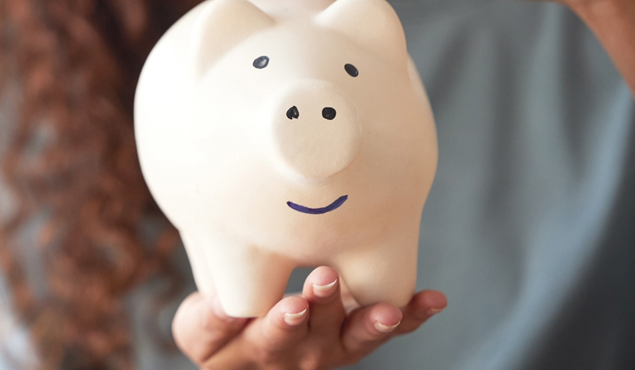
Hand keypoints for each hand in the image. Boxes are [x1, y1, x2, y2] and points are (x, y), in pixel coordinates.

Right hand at [173, 266, 446, 369]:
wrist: (243, 352)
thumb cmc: (218, 331)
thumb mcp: (199, 329)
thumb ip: (210, 320)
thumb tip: (225, 303)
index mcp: (261, 349)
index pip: (272, 338)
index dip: (283, 323)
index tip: (292, 305)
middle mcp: (302, 355)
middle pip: (317, 335)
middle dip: (325, 306)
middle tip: (326, 278)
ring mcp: (335, 348)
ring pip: (357, 337)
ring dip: (374, 322)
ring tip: (392, 308)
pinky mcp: (357, 335)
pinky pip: (390, 329)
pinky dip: (413, 316)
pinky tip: (434, 300)